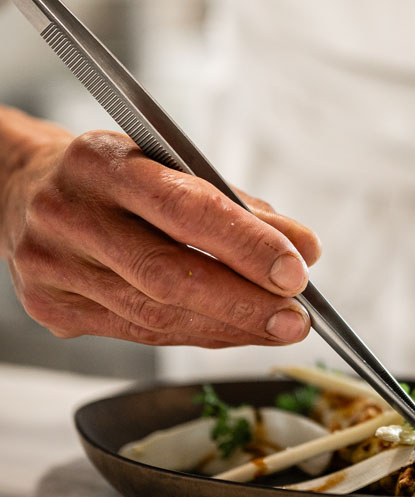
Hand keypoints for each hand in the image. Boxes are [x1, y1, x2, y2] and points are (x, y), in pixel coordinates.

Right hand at [0, 125, 320, 349]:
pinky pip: (137, 332)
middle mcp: (69, 214)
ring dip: (226, 327)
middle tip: (296, 317)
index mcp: (101, 162)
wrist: (24, 188)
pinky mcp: (51, 309)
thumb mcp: (167, 164)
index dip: (245, 245)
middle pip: (166, 274)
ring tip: (277, 327)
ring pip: (153, 314)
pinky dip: (194, 334)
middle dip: (242, 302)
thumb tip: (305, 249)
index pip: (183, 209)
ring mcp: (53, 267)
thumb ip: (236, 205)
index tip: (296, 269)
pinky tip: (232, 332)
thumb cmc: (113, 175)